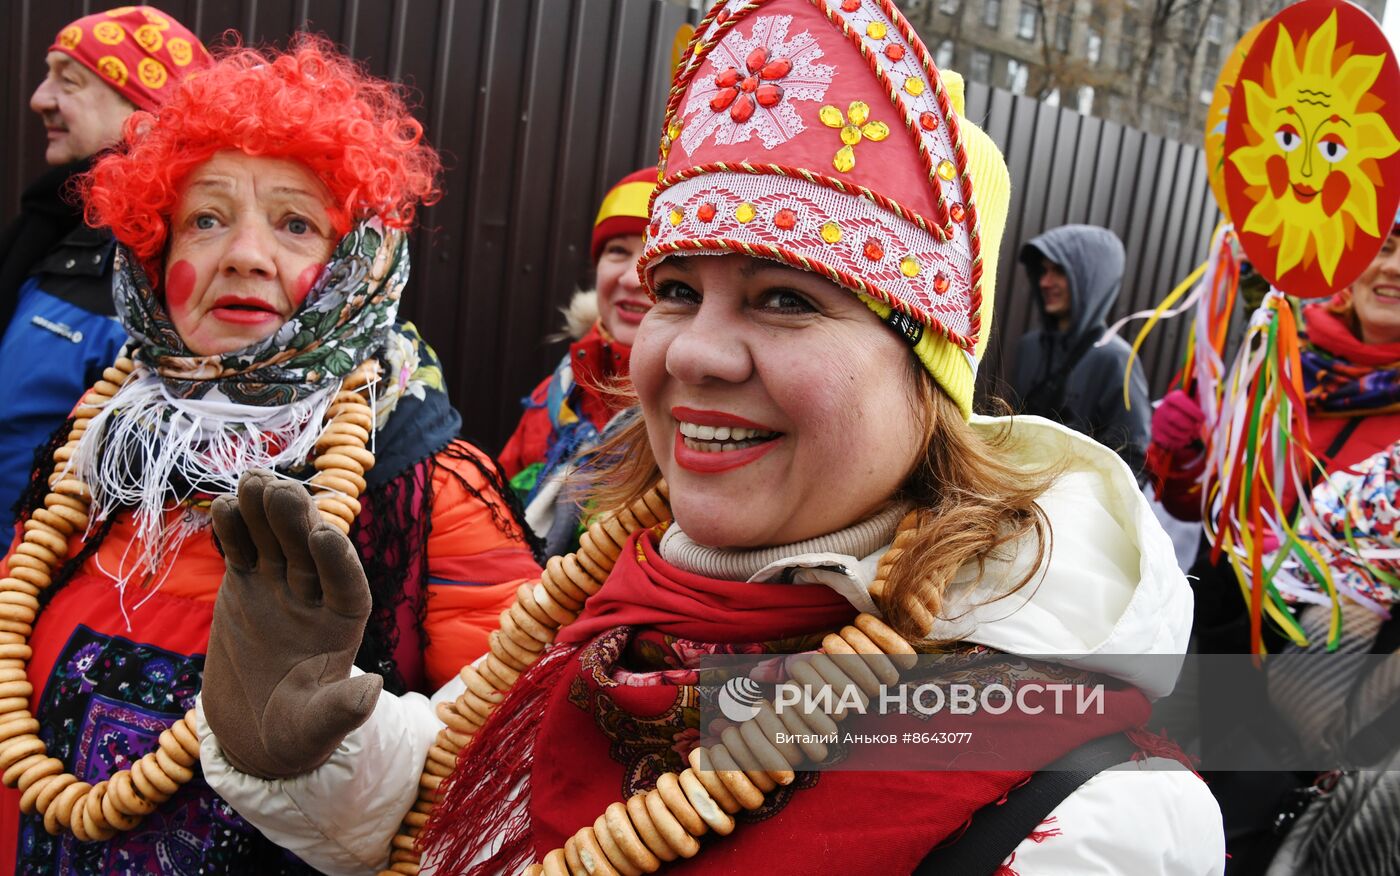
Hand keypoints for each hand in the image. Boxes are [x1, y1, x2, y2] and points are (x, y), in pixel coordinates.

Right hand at [202, 470, 381, 779]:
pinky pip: (241, 549)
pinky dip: (233, 529)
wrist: (255, 728)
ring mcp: (280, 584)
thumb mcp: (317, 728)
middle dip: (297, 522)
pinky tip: (224, 505)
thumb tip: (373, 690)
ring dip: (265, 511)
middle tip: (281, 490)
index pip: (347, 584)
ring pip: (275, 540)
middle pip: (309, 552)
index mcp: (345, 621)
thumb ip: (342, 709)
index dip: (337, 561)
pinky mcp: (246, 581)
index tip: (325, 535)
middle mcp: (317, 594)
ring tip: (252, 480)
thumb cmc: (296, 733)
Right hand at [1151, 390, 1205, 451]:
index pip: (1179, 401)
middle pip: (1175, 417)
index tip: (1202, 418)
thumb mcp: (1192, 403)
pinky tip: (1185, 440)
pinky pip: (1168, 440)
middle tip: (1197, 429)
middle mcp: (1162, 409)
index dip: (1192, 410)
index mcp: (1172, 398)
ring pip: (1173, 431)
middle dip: (1190, 425)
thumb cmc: (1186, 411)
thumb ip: (1200, 404)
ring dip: (1186, 435)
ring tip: (1193, 435)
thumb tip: (1210, 411)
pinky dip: (1180, 442)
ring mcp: (1157, 421)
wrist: (1169, 419)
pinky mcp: (1156, 433)